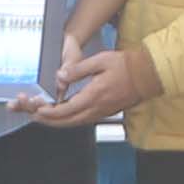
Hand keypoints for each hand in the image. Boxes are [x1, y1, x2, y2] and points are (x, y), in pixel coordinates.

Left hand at [29, 41, 152, 128]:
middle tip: (35, 116)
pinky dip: (70, 119)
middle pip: (67, 121)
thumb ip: (78, 69)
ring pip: (75, 123)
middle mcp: (97, 108)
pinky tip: (65, 115)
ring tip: (46, 118)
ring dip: (58, 122)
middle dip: (49, 121)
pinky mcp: (106, 112)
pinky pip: (83, 120)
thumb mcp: (100, 60)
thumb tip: (60, 76)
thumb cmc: (127, 66)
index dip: (49, 112)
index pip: (66, 110)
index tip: (37, 110)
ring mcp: (102, 112)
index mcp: (93, 96)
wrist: (148, 74)